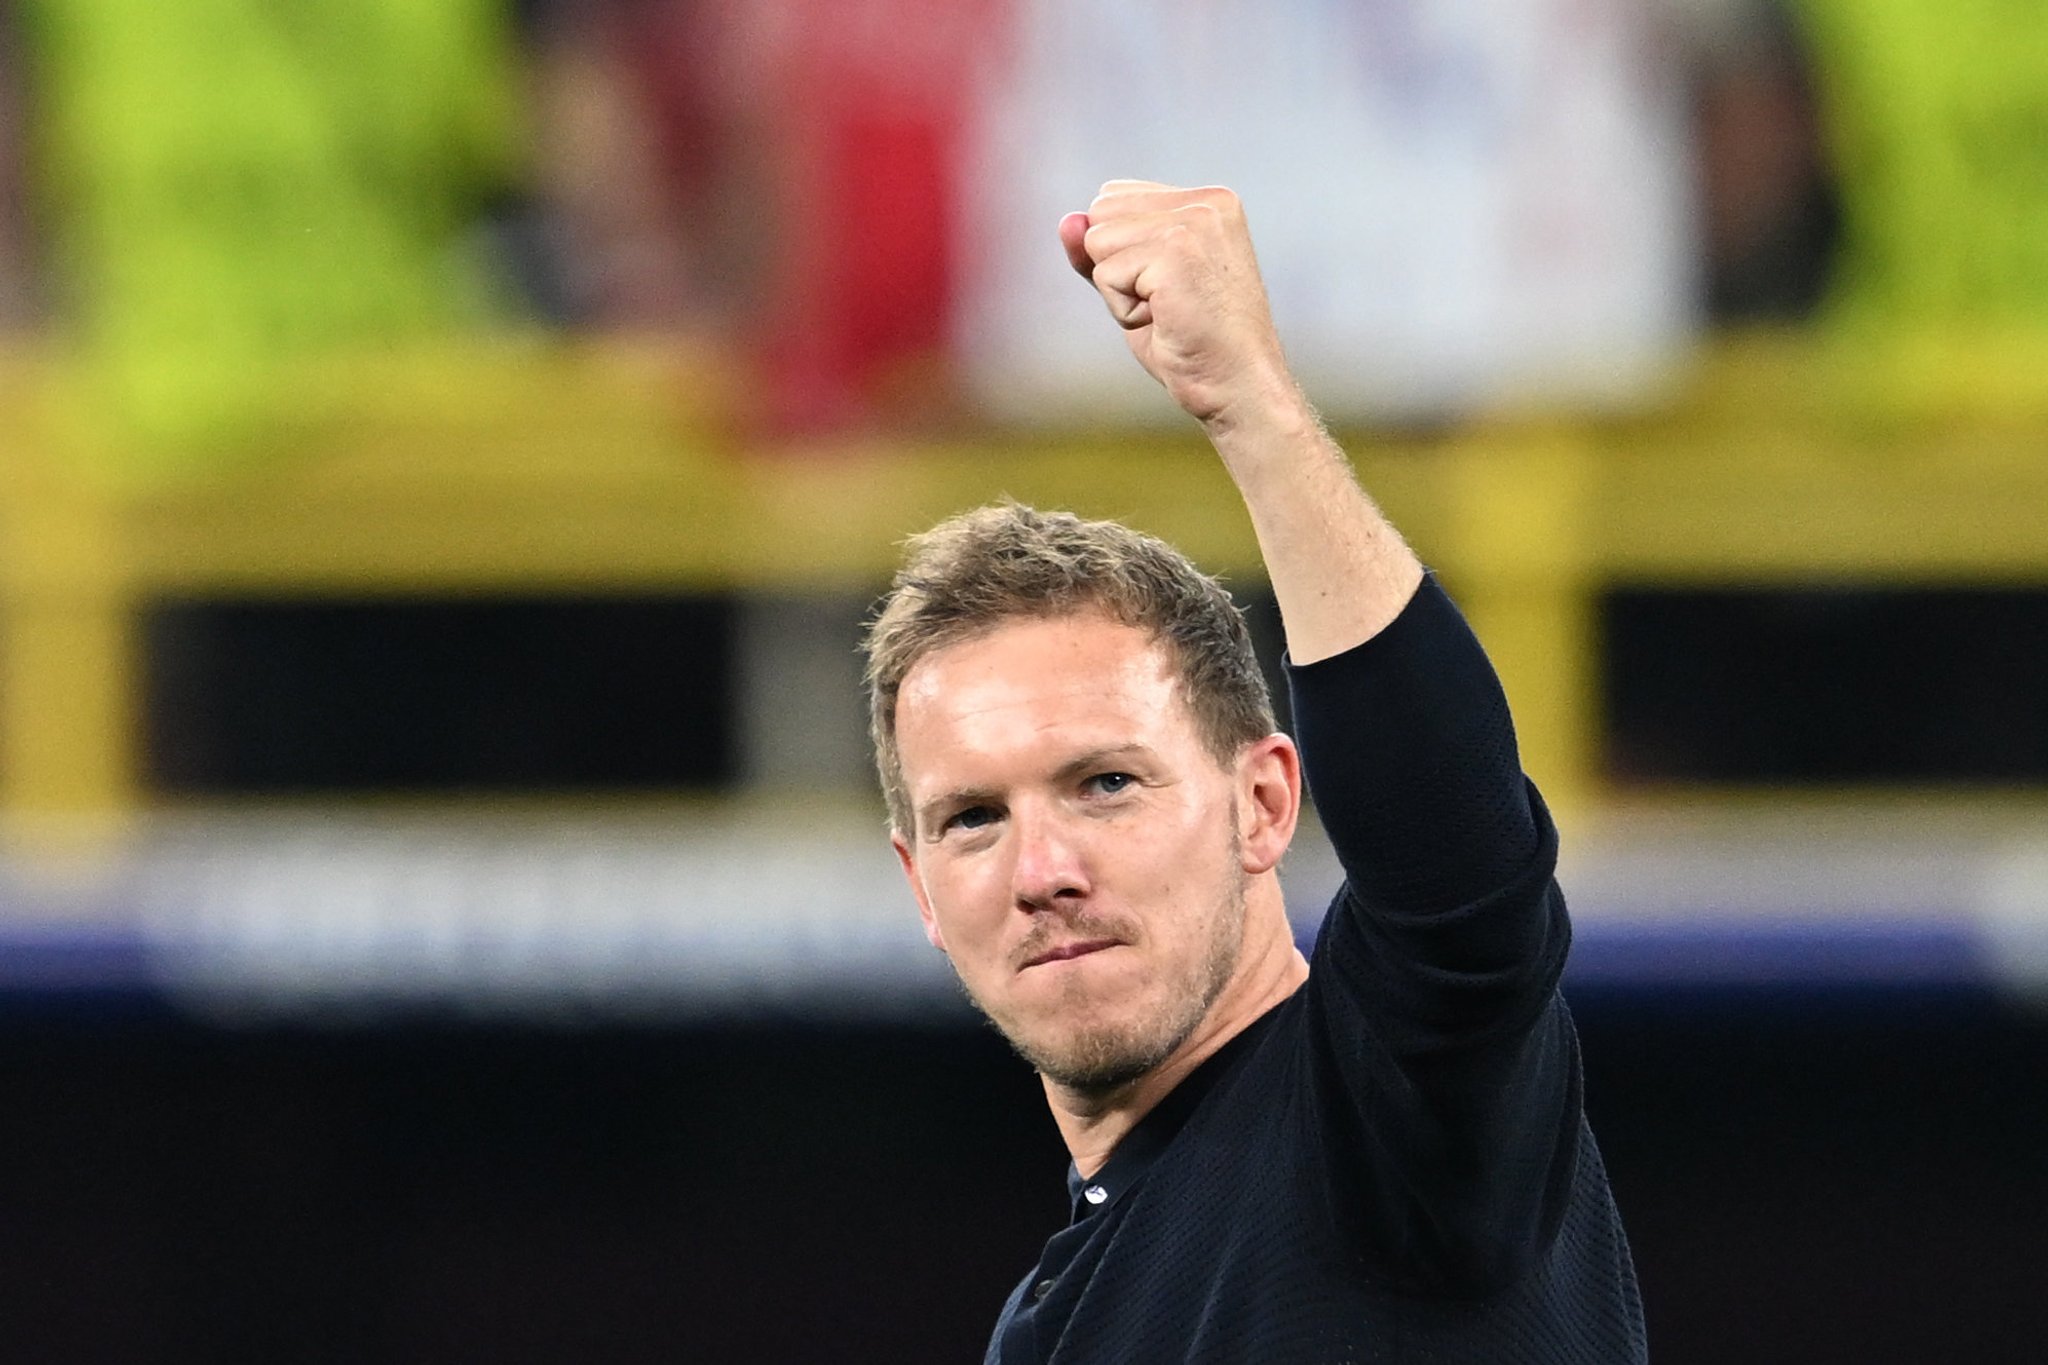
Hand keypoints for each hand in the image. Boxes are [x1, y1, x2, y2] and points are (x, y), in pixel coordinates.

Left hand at [1059, 181, 1301, 432]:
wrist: (1238, 387)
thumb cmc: (1193, 344)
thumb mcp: (1139, 286)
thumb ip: (1103, 250)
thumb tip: (1068, 220)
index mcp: (1208, 201)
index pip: (1113, 197)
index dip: (1120, 253)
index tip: (1168, 288)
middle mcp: (1206, 202)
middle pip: (1100, 212)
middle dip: (1115, 266)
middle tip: (1166, 303)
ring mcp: (1193, 223)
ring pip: (1097, 241)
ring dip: (1119, 291)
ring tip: (1168, 311)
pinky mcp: (1175, 251)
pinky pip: (1105, 275)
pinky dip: (1124, 311)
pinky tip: (1166, 321)